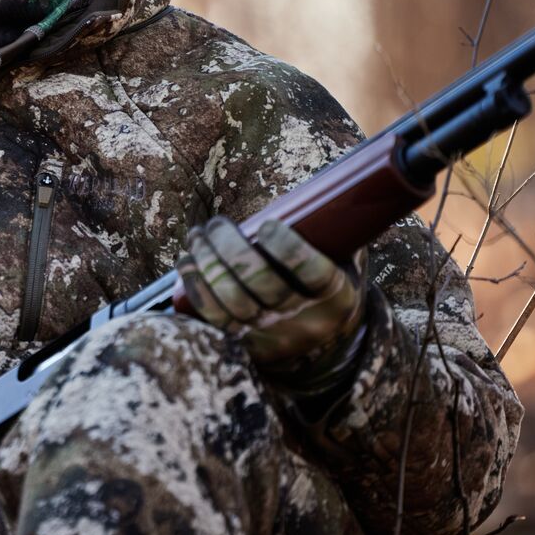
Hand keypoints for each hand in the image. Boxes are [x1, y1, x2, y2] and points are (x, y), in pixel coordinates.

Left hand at [176, 217, 363, 364]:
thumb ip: (335, 230)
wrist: (327, 346)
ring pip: (235, 302)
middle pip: (264, 285)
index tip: (268, 224)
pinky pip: (216, 320)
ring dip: (209, 263)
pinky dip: (196, 288)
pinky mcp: (247, 344)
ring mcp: (273, 334)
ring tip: (198, 237)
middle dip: (233, 249)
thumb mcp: (346, 263)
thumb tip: (317, 188)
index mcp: (336, 295)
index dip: (289, 249)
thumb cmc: (330, 287)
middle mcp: (305, 319)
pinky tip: (187, 262)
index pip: (314, 274)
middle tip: (217, 224)